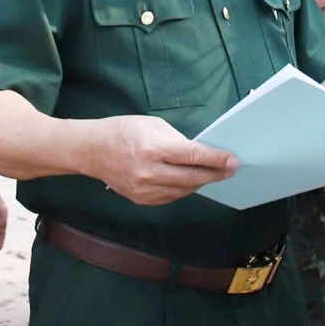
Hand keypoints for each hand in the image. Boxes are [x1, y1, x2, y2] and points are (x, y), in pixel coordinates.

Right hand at [86, 115, 238, 204]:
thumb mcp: (153, 125)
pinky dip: (184, 189)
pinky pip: (171, 197)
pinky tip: (192, 180)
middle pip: (192, 178)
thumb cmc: (124, 132)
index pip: (193, 156)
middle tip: (231, 169)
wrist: (92, 151)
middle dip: (215, 174)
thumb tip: (199, 154)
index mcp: (153, 149)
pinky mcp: (141, 200)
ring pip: (184, 190)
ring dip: (201, 182)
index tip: (233, 160)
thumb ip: (178, 141)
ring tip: (214, 174)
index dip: (216, 159)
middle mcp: (149, 172)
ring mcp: (144, 190)